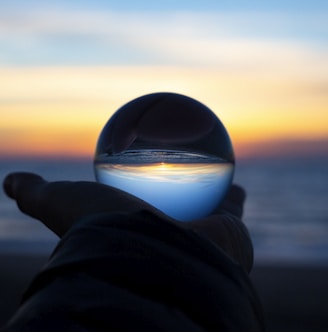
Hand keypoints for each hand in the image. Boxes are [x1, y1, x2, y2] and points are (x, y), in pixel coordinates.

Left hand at [3, 172, 252, 270]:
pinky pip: (233, 204)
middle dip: (180, 199)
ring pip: (210, 212)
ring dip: (211, 195)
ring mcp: (203, 242)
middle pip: (176, 214)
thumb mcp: (61, 204)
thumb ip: (37, 194)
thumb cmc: (102, 231)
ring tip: (213, 169)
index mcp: (138, 234)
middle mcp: (171, 241)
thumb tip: (10, 181)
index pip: (139, 211)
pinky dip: (232, 188)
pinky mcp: (231, 237)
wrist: (149, 257)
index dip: (139, 197)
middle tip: (180, 176)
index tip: (140, 183)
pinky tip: (229, 161)